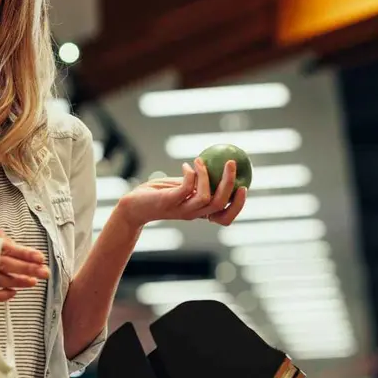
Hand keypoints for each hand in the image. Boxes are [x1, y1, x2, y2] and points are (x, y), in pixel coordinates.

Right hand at [0, 228, 49, 306]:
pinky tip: (13, 293)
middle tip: (43, 272)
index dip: (23, 251)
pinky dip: (1, 294)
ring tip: (32, 282)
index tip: (40, 257)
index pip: (1, 245)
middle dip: (26, 267)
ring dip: (17, 281)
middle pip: (1, 261)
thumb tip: (16, 244)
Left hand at [117, 157, 246, 227]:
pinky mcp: (169, 202)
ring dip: (208, 176)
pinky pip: (186, 188)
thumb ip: (196, 181)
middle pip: (220, 206)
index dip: (237, 205)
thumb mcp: (181, 187)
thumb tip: (215, 163)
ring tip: (202, 159)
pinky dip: (190, 174)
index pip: (225, 218)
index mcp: (199, 213)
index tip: (244, 186)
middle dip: (229, 184)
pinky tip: (187, 165)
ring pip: (206, 198)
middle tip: (232, 163)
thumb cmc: (158, 194)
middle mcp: (193, 214)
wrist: (133, 205)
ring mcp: (182, 210)